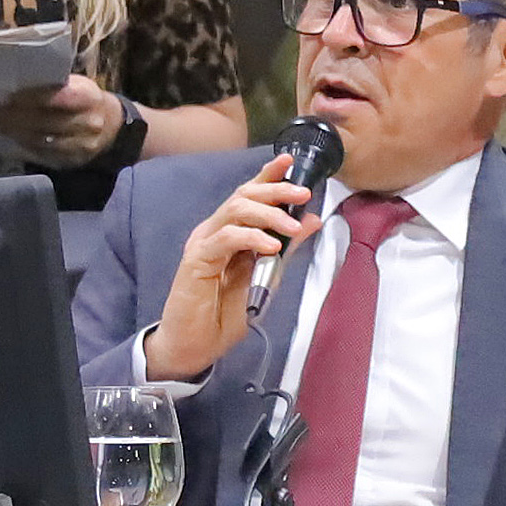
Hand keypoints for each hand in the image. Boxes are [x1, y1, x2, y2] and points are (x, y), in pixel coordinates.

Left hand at [0, 73, 131, 168]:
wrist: (115, 129)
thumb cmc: (87, 101)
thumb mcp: (79, 86)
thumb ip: (55, 87)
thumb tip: (16, 86)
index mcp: (89, 97)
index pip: (57, 97)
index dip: (31, 97)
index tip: (6, 95)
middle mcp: (87, 123)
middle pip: (44, 121)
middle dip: (12, 117)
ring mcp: (80, 145)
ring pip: (40, 140)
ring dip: (13, 133)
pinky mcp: (72, 161)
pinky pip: (42, 155)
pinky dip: (21, 146)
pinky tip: (6, 139)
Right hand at [147, 153, 320, 383]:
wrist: (195, 344)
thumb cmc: (224, 313)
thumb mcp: (265, 275)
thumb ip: (286, 247)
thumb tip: (310, 219)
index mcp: (230, 231)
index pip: (249, 195)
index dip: (268, 175)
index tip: (289, 161)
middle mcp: (214, 230)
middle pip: (244, 196)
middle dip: (275, 190)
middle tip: (303, 194)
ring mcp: (204, 242)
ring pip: (235, 210)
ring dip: (269, 215)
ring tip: (292, 229)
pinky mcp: (197, 260)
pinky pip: (226, 238)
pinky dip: (252, 237)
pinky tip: (271, 246)